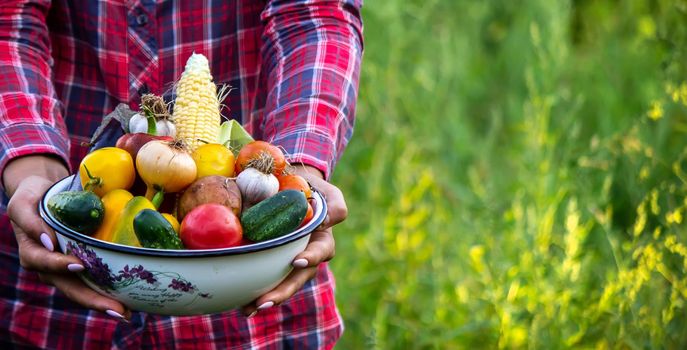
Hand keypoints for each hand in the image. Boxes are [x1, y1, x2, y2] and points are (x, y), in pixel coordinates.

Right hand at [4, 156, 130, 320]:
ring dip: (104, 303)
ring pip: (84, 291)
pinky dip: (109, 292)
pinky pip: (94, 282)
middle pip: (71, 288)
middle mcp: (49, 268)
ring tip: (126, 312)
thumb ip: (30, 221)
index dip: (60, 266)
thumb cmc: (32, 196)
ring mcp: (66, 270)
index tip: (79, 265)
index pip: (46, 264)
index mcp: (33, 254)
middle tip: (118, 311)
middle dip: (94, 301)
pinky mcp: (81, 267)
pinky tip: (129, 299)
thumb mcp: (23, 202)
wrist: (43, 194)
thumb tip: (49, 241)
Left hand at [242, 165, 346, 315]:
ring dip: (264, 298)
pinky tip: (235, 300)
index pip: (321, 253)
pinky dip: (249, 289)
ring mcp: (285, 261)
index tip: (296, 261)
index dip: (310, 258)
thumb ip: (335, 206)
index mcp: (321, 242)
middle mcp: (304, 256)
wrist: (290, 186)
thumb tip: (324, 223)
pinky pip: (261, 277)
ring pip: (278, 284)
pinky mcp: (268, 260)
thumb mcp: (329, 194)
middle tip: (264, 302)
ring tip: (247, 309)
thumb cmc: (312, 191)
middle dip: (281, 292)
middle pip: (296, 279)